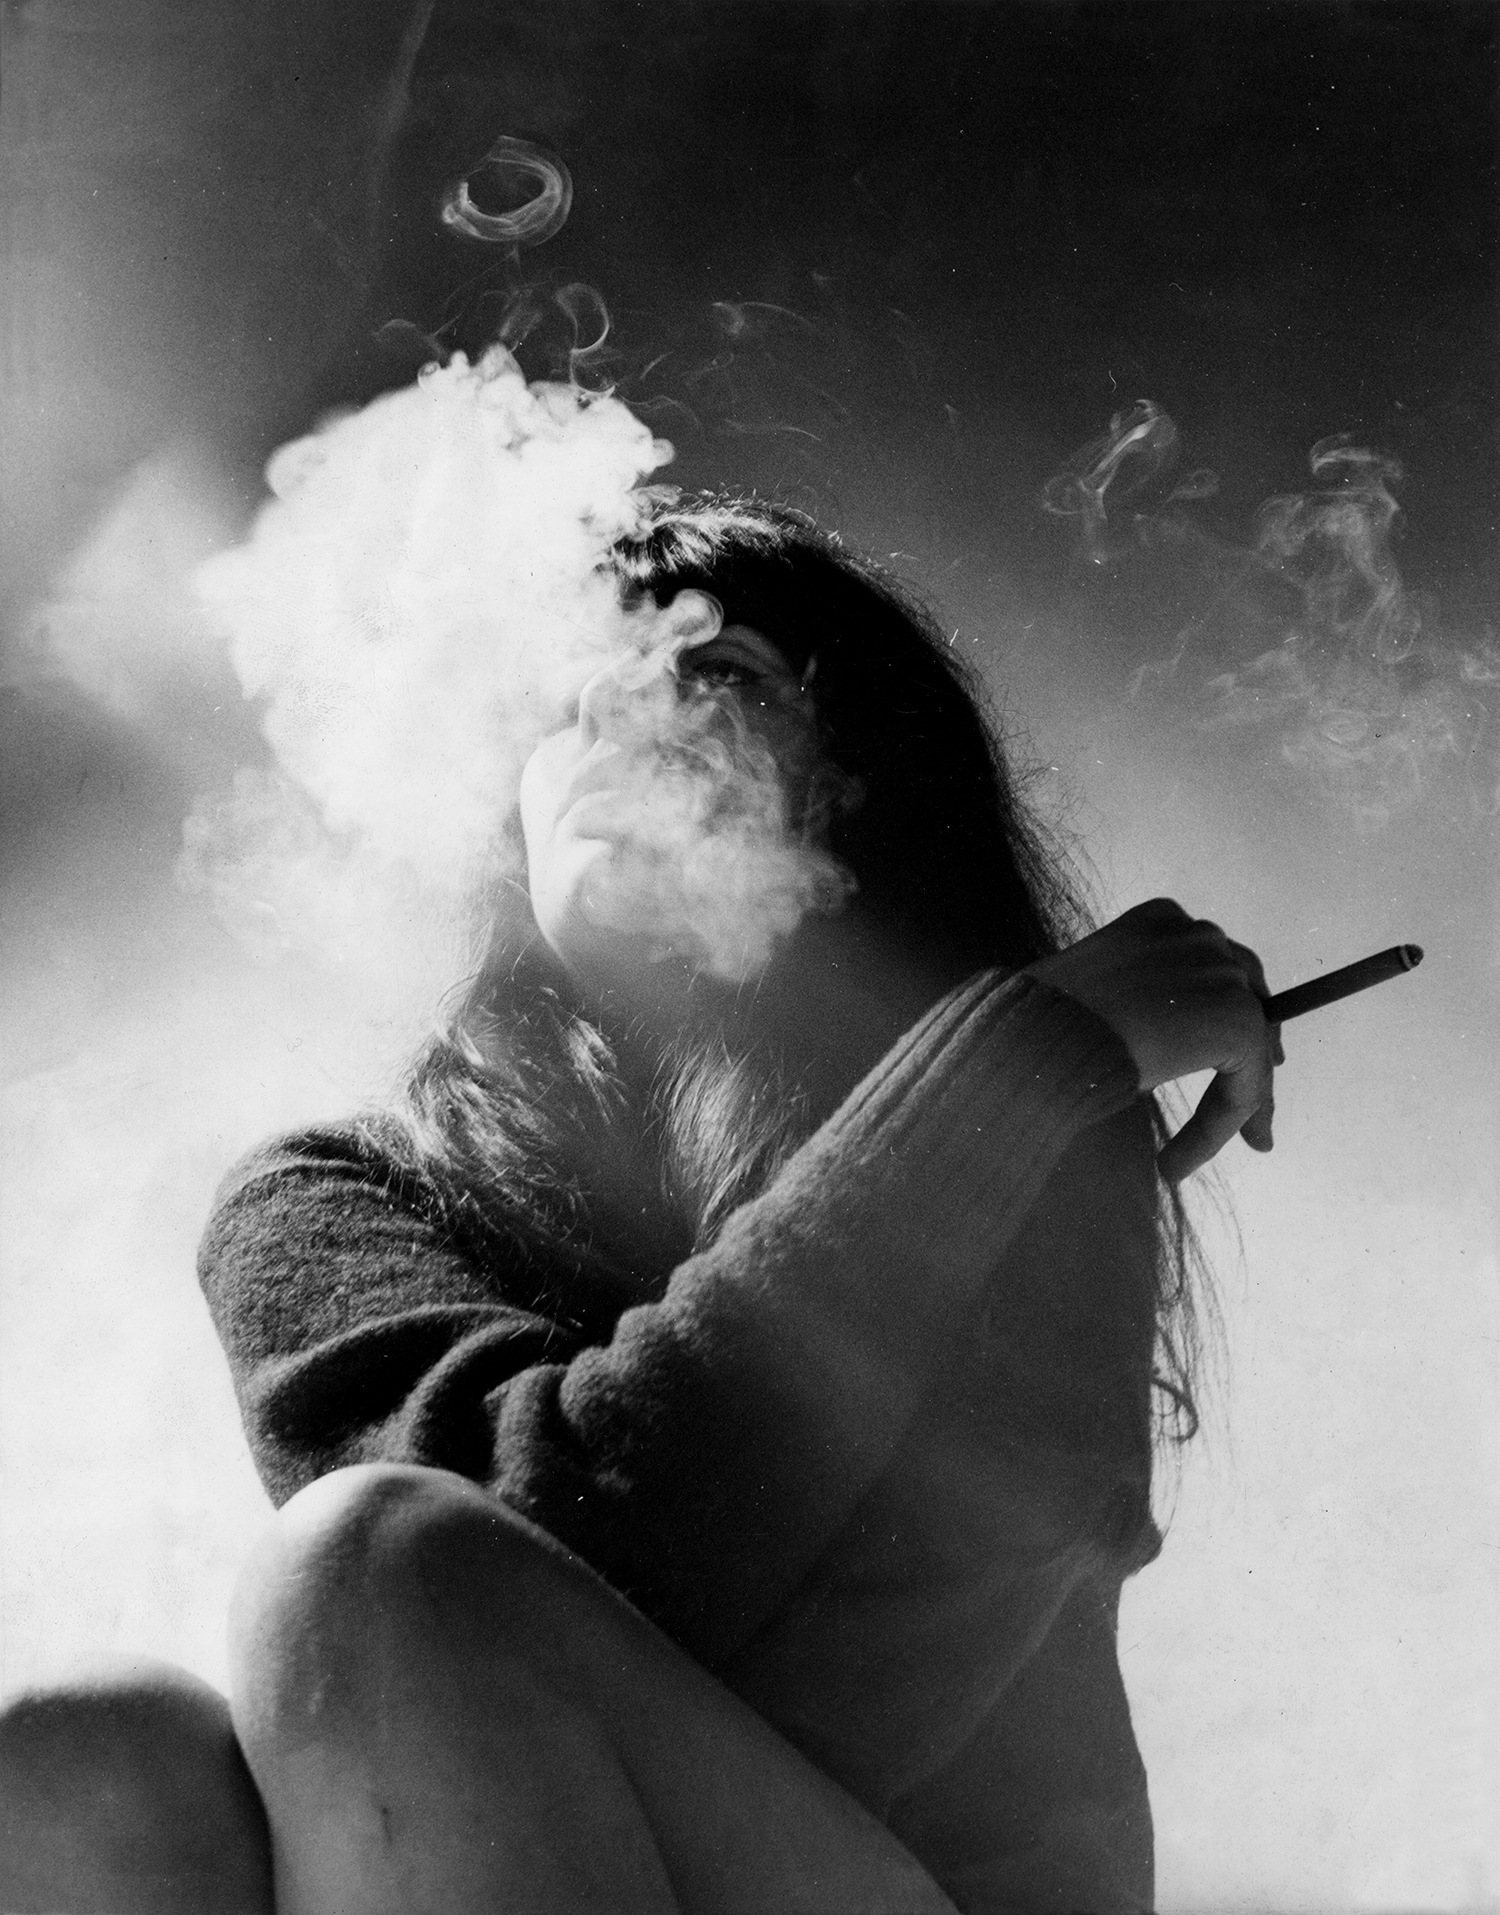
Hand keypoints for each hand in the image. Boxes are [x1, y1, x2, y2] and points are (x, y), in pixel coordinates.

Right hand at [1026, 898, 1284, 1182]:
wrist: (1036, 1036)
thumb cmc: (1037, 1024)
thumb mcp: (1094, 999)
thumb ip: (1133, 1002)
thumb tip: (1146, 1038)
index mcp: (1160, 919)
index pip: (1209, 965)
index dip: (1220, 1009)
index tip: (1215, 1059)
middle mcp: (1197, 935)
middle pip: (1246, 990)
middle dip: (1252, 1039)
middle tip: (1247, 1087)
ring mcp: (1221, 974)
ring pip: (1248, 1045)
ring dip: (1235, 1098)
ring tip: (1216, 1144)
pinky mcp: (1236, 1020)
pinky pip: (1244, 1082)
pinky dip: (1219, 1126)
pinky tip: (1176, 1162)